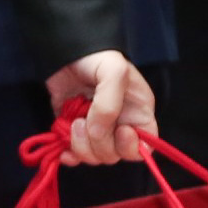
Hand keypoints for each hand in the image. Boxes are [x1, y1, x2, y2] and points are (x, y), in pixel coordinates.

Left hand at [47, 49, 157, 166]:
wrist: (64, 50)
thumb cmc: (97, 58)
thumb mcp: (114, 73)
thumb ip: (109, 106)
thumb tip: (98, 134)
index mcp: (137, 114)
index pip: (144, 147)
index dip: (132, 147)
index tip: (120, 131)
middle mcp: (119, 126)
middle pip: (115, 155)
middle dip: (99, 144)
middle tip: (84, 122)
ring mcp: (95, 130)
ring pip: (94, 157)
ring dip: (81, 146)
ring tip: (73, 123)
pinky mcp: (72, 131)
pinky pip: (74, 155)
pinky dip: (68, 155)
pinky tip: (62, 149)